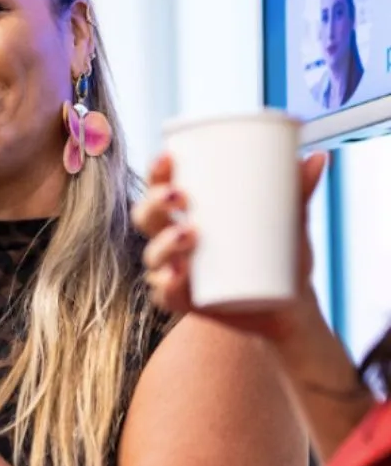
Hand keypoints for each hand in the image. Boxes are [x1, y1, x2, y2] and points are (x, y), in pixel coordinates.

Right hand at [129, 151, 328, 345]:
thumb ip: (298, 191)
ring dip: (162, 243)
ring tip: (188, 236)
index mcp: (188, 213)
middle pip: (146, 217)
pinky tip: (175, 276)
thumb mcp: (289, 222)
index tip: (168, 158)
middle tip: (180, 197)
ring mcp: (175, 271)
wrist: (288, 308)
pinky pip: (164, 294)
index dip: (156, 171)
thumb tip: (319, 157)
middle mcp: (173, 240)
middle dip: (154, 204)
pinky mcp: (184, 301)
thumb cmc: (280, 255)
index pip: (159, 186)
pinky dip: (166, 285)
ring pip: (152, 255)